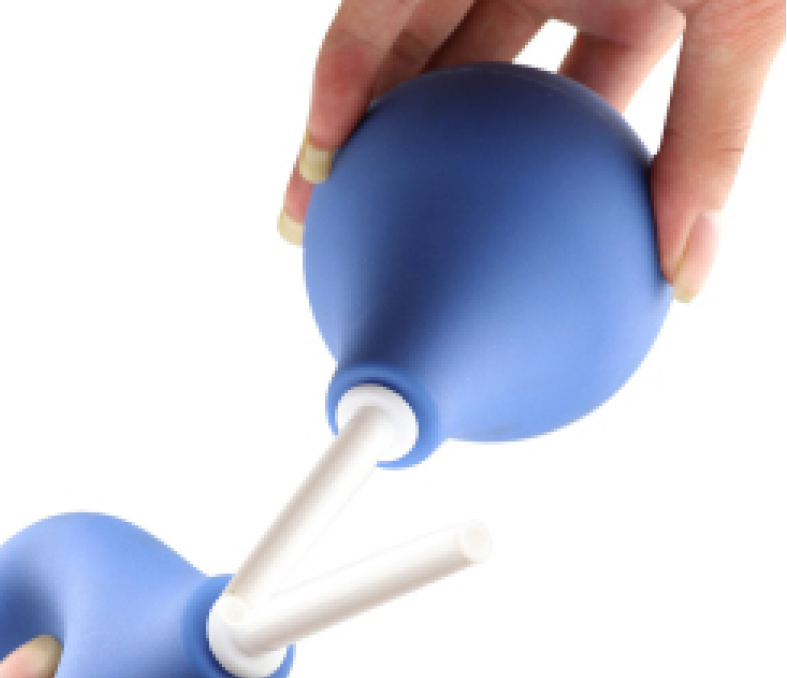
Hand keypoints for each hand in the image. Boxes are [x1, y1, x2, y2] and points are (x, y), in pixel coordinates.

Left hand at [279, 0, 783, 301]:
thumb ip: (711, 141)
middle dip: (408, 176)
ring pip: (403, 58)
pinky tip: (324, 150)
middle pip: (462, 97)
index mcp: (635, 5)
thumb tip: (686, 280)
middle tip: (359, 257)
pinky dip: (346, 74)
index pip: (561, 118)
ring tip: (305, 222)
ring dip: (348, 140)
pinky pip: (379, 5)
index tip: (480, 267)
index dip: (519, 196)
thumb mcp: (743, 15)